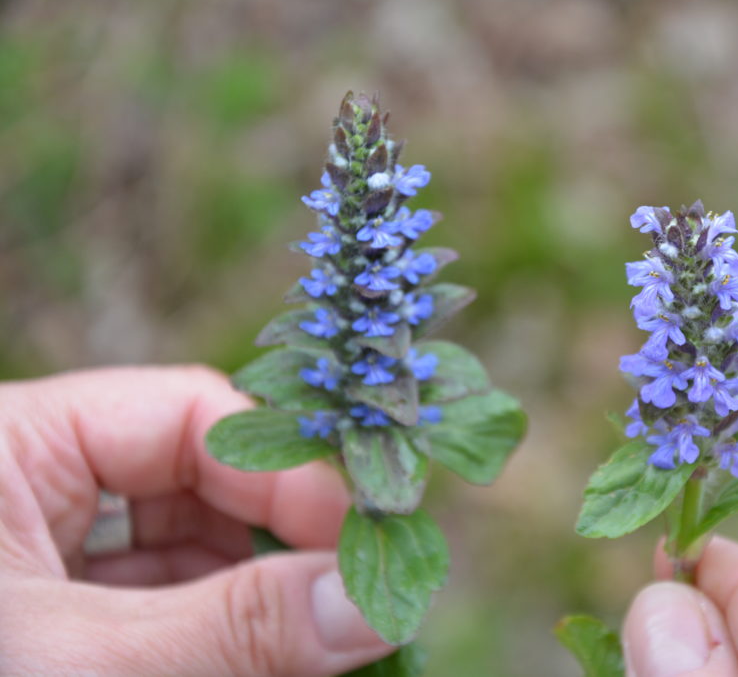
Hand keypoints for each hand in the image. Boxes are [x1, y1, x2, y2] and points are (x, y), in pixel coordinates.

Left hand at [0, 366, 391, 675]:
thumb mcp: (77, 665)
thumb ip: (230, 630)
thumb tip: (371, 602)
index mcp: (15, 444)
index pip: (190, 416)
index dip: (286, 470)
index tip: (363, 536)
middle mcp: (37, 486)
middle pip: (203, 484)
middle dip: (285, 543)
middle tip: (364, 599)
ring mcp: (53, 558)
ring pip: (195, 552)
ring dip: (265, 598)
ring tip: (333, 639)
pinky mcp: (66, 619)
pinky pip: (169, 606)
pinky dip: (226, 636)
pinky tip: (281, 657)